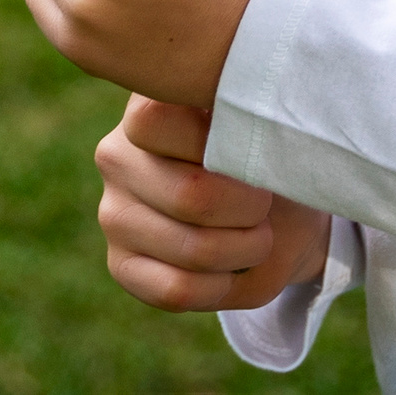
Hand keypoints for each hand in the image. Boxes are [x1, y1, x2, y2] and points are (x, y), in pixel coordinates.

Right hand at [97, 94, 330, 311]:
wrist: (282, 214)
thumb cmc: (272, 160)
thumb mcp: (268, 129)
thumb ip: (245, 126)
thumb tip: (236, 144)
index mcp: (148, 104)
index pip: (155, 121)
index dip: (221, 144)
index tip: (256, 148)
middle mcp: (118, 155)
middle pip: (190, 195)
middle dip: (250, 210)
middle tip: (266, 204)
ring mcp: (113, 212)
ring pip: (191, 248)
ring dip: (245, 251)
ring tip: (258, 237)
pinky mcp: (121, 264)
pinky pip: (176, 290)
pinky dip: (222, 286)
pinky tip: (232, 269)